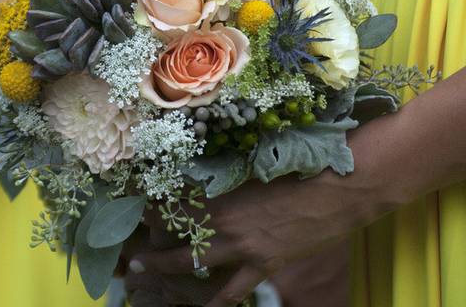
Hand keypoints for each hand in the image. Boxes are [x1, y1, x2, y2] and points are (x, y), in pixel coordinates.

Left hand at [128, 171, 368, 306]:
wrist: (336, 190)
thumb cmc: (295, 172)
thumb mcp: (251, 174)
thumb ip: (224, 184)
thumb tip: (200, 183)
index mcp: (220, 196)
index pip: (173, 204)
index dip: (150, 208)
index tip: (132, 208)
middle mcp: (224, 225)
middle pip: (174, 236)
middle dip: (149, 246)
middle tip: (129, 253)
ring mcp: (243, 249)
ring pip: (193, 265)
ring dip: (165, 270)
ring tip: (143, 274)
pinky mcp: (264, 266)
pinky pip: (232, 292)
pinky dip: (214, 303)